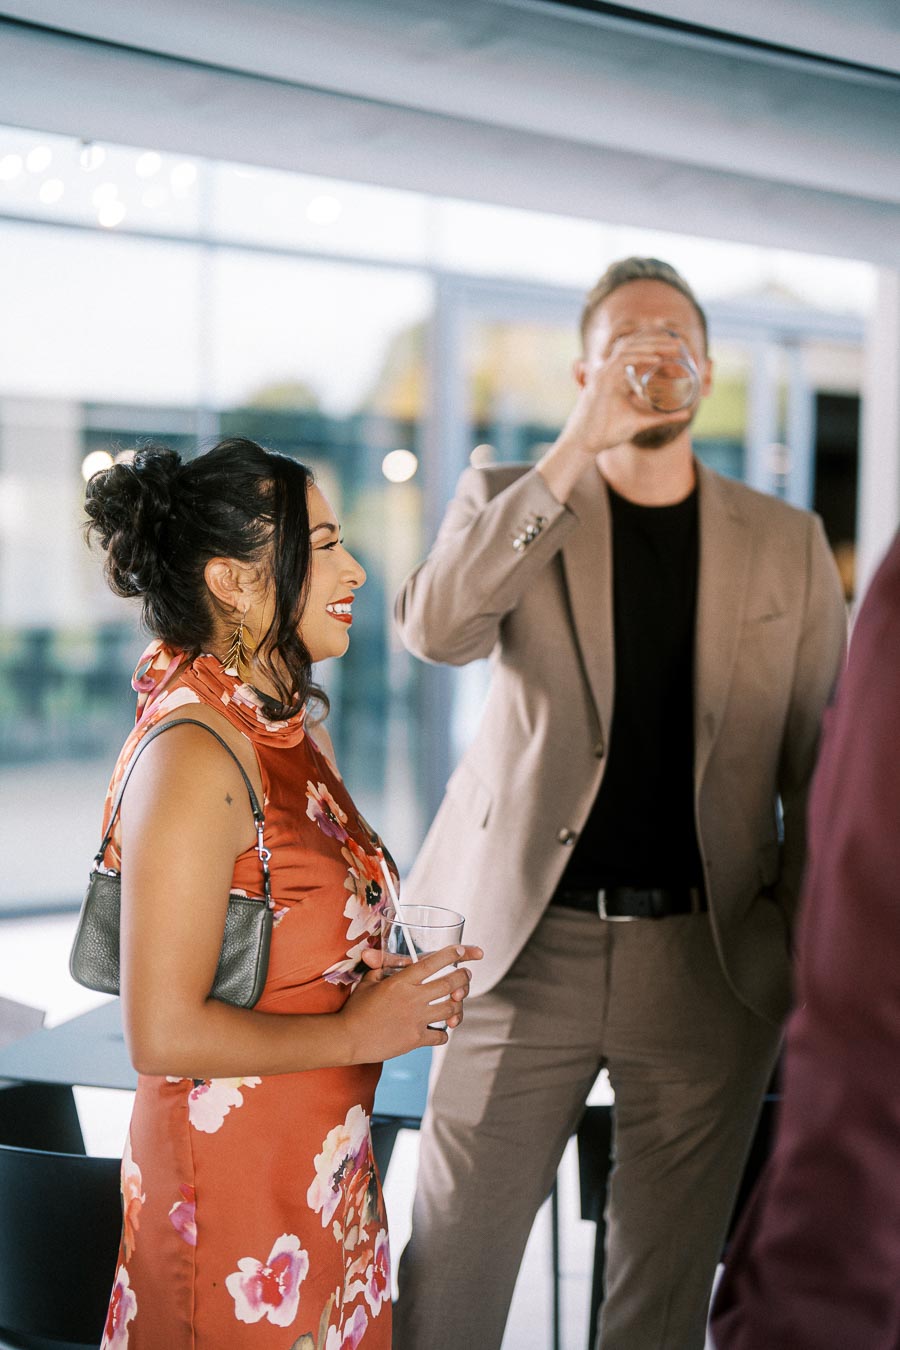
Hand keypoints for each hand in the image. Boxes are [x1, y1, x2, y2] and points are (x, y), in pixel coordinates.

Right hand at [340, 944, 482, 1061]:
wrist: (349, 1039)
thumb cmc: (356, 1008)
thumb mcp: (367, 982)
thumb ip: (380, 966)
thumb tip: (378, 952)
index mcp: (401, 982)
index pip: (431, 963)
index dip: (450, 955)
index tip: (460, 951)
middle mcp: (412, 998)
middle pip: (449, 984)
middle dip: (463, 976)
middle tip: (466, 973)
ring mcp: (416, 1020)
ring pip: (451, 1009)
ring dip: (459, 1003)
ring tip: (459, 999)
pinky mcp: (416, 1039)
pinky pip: (441, 1035)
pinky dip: (444, 1032)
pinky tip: (442, 1028)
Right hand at [560, 330, 693, 457]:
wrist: (586, 443)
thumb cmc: (608, 432)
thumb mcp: (642, 421)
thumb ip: (663, 416)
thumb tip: (687, 413)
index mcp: (616, 376)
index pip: (636, 352)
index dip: (655, 346)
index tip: (676, 349)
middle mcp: (609, 370)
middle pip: (634, 345)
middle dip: (657, 340)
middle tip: (679, 344)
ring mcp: (604, 373)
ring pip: (630, 347)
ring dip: (652, 345)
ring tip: (673, 347)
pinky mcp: (602, 379)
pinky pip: (623, 360)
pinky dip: (640, 357)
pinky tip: (656, 358)